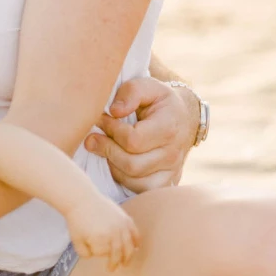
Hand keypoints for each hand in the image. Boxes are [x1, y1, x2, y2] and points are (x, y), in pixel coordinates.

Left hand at [65, 189, 138, 270]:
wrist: (82, 199)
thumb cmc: (77, 219)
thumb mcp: (75, 239)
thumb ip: (83, 252)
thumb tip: (93, 257)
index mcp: (101, 238)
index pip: (103, 254)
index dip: (98, 254)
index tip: (92, 252)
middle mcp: (113, 233)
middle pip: (119, 253)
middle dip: (116, 262)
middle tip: (113, 269)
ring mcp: (121, 225)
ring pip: (129, 245)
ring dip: (128, 256)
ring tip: (125, 263)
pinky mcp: (125, 218)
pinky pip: (134, 232)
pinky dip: (136, 241)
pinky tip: (136, 247)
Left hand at [83, 75, 198, 193]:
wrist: (182, 118)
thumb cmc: (159, 101)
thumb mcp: (147, 85)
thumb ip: (131, 92)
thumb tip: (114, 111)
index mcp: (169, 127)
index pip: (133, 140)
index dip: (111, 130)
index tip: (101, 118)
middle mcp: (173, 154)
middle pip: (131, 164)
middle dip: (106, 150)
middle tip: (93, 137)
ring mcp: (171, 171)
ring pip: (133, 181)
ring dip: (112, 165)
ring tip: (104, 148)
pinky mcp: (165, 182)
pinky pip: (139, 190)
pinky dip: (122, 179)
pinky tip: (115, 162)